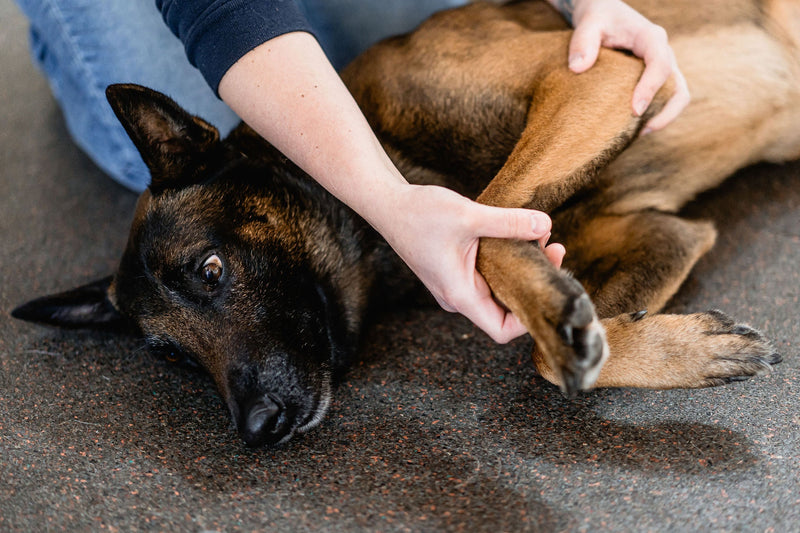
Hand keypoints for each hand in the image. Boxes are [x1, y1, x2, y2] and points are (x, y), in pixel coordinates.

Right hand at [375, 184, 565, 343]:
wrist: (388, 204)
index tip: (548, 286)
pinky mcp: (456, 271)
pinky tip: (520, 235)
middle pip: (506, 308)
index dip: (529, 318)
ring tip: (540, 237)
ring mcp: (457, 285)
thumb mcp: (468, 215)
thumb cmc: (419, 212)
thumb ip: (509, 222)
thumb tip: (546, 225)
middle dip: (534, 282)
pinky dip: (507, 259)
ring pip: (499, 289)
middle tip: (554, 249)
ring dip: (523, 267)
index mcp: (459, 293)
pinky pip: (489, 275)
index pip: (501, 330)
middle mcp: (458, 296)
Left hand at [566, 0, 689, 133]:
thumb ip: (583, 42)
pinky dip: (654, 114)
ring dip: (663, 117)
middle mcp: (662, 53)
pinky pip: (664, 98)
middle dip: (666, 112)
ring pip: (676, 95)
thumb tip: (577, 68)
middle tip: (641, 131)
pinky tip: (632, 128)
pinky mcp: (653, 77)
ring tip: (638, 134)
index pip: (660, 64)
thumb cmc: (597, 18)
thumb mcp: (588, 23)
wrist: (603, 14)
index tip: (635, 110)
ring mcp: (661, 67)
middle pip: (678, 86)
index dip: (650, 88)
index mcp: (650, 38)